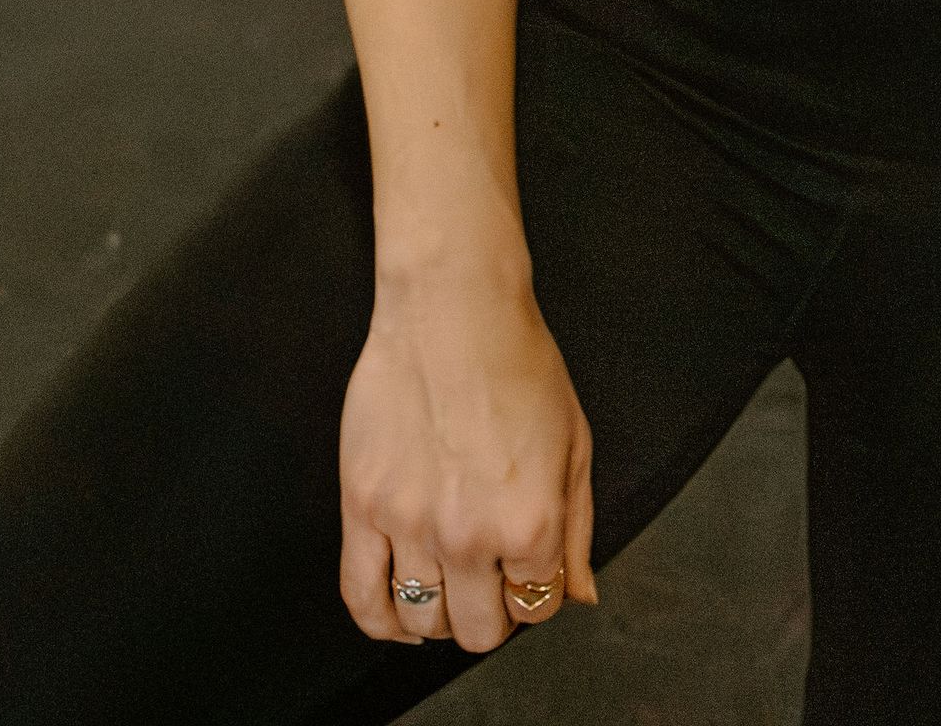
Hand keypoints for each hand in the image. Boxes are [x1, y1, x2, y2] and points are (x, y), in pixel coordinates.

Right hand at [339, 266, 601, 652]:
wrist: (453, 307)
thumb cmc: (518, 361)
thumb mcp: (576, 443)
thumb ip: (579, 530)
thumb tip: (577, 595)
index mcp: (532, 524)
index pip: (536, 608)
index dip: (534, 592)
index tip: (524, 574)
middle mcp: (471, 537)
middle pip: (478, 632)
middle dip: (490, 613)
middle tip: (486, 579)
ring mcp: (412, 525)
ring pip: (422, 622)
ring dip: (439, 615)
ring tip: (446, 584)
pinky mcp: (363, 507)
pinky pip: (362, 599)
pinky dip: (382, 621)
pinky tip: (398, 611)